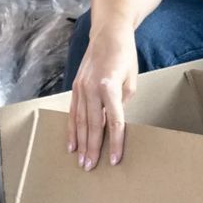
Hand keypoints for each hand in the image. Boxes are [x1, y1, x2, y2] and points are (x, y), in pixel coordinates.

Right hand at [69, 28, 138, 169]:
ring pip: (79, 121)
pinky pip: (72, 112)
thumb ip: (123, 101)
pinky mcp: (75, 87)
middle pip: (93, 125)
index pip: (114, 121)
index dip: (115, 142)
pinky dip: (71, 129)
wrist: (108, 34)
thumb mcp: (132, 80)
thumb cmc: (124, 56)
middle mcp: (91, 89)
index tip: (115, 159)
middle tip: (91, 167)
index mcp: (109, 87)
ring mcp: (80, 88)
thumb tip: (115, 120)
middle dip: (92, 148)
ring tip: (81, 160)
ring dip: (80, 142)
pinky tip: (71, 143)